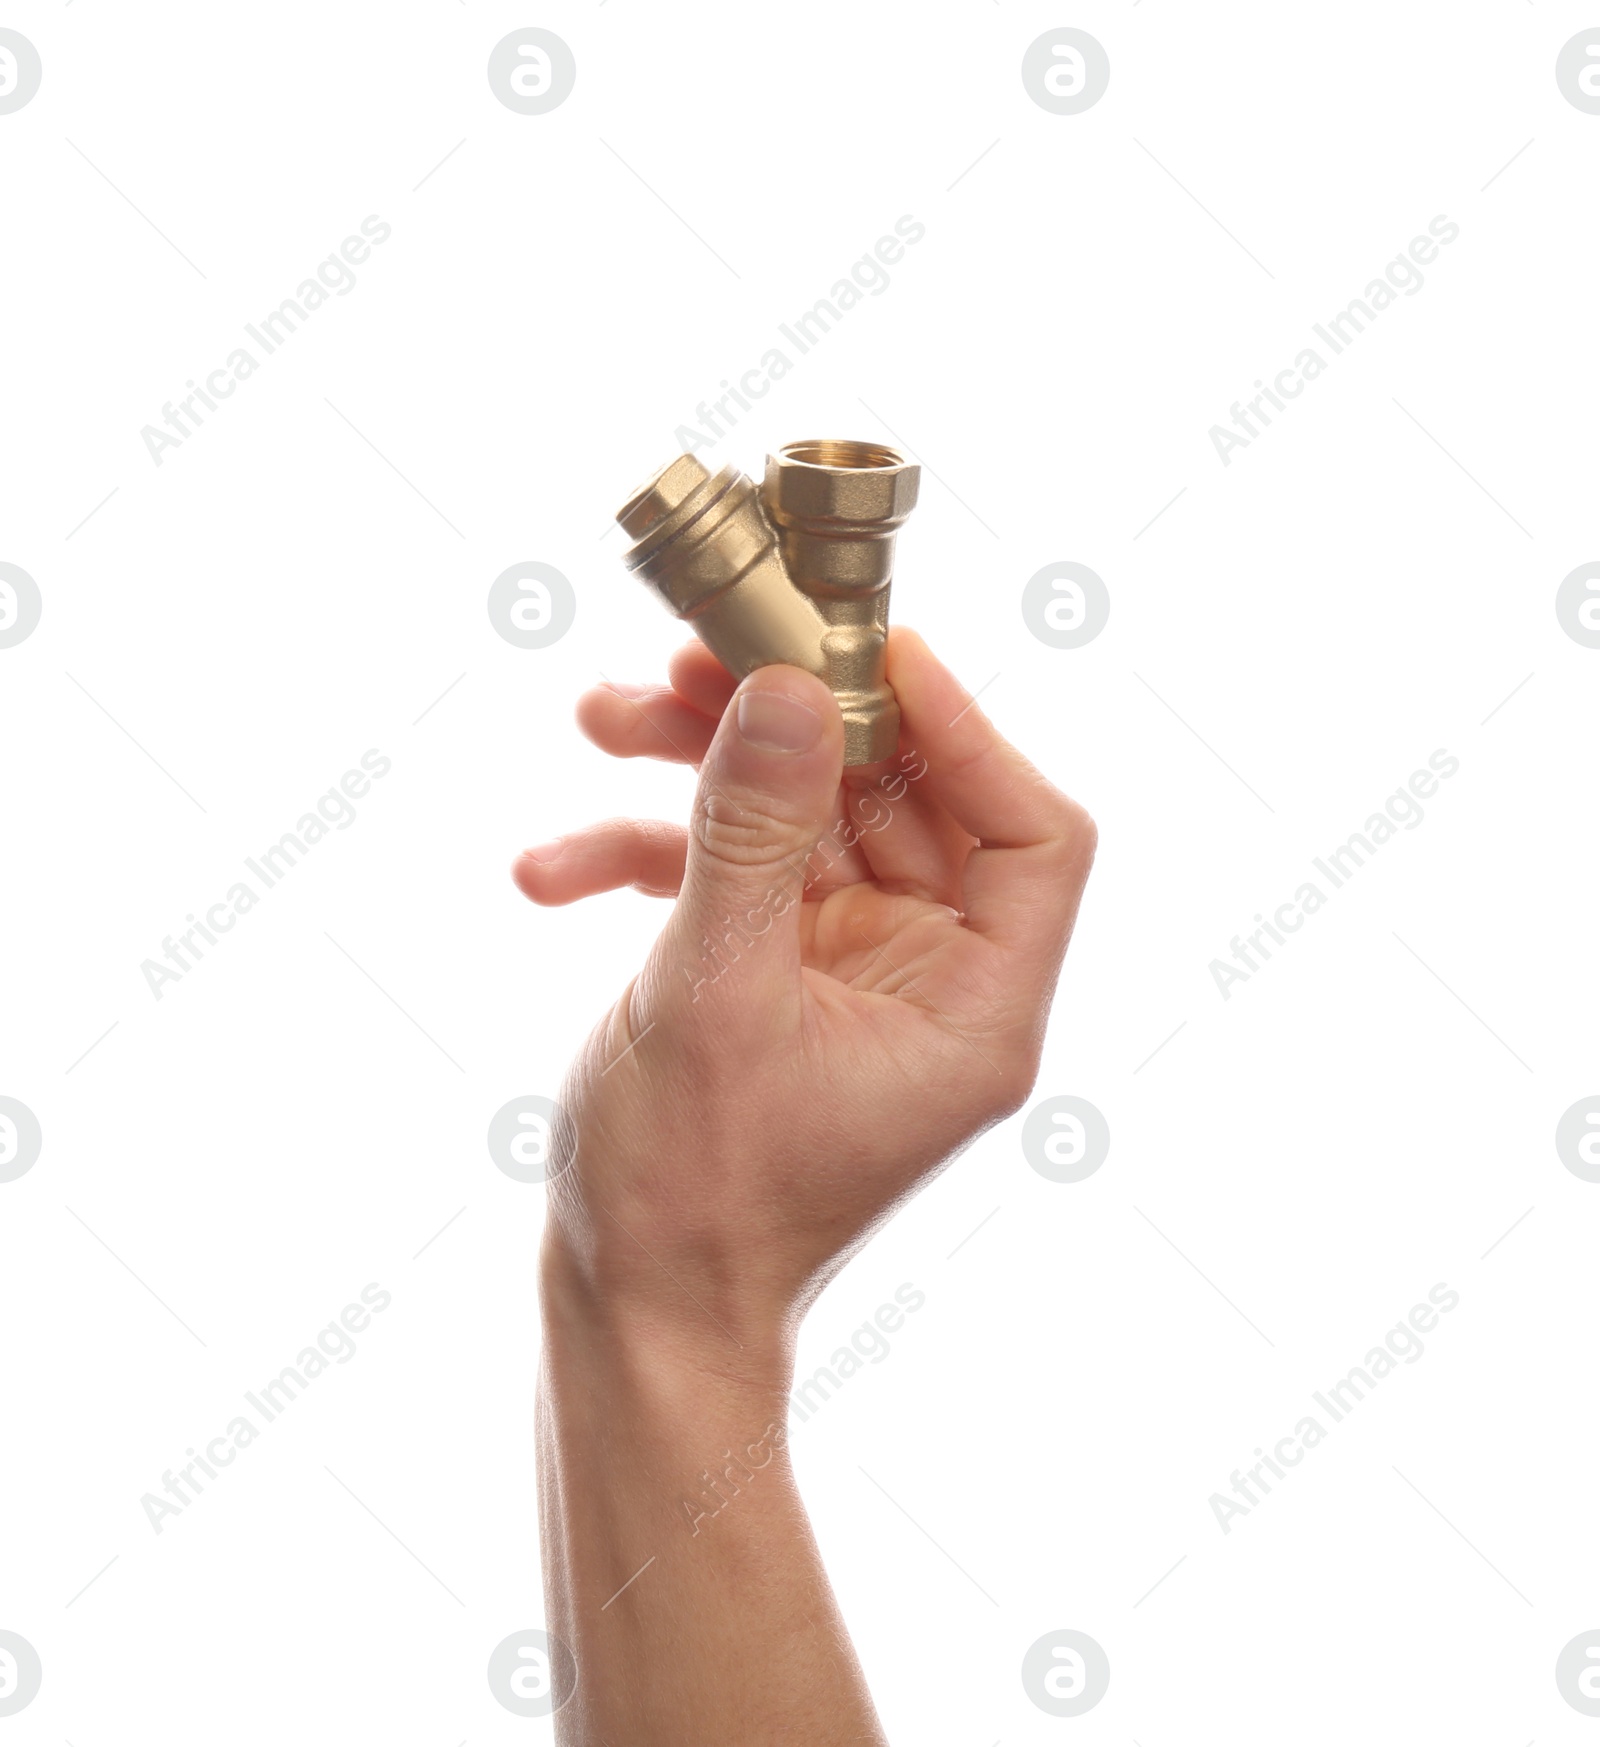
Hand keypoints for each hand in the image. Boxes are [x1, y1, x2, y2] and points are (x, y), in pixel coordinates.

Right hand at [514, 627, 1095, 1362]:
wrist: (632, 1315)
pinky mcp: (776, 982)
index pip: (1031, 830)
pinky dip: (654, 858)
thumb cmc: (694, 1199)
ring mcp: (850, 979)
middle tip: (695, 657)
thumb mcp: (717, 997)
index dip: (968, 726)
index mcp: (972, 1007)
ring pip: (804, 826)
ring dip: (703, 774)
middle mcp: (929, 983)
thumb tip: (785, 689)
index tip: (871, 650)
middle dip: (790, 728)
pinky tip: (551, 870)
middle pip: (896, 802)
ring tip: (603, 718)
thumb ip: (751, 833)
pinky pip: (738, 883)